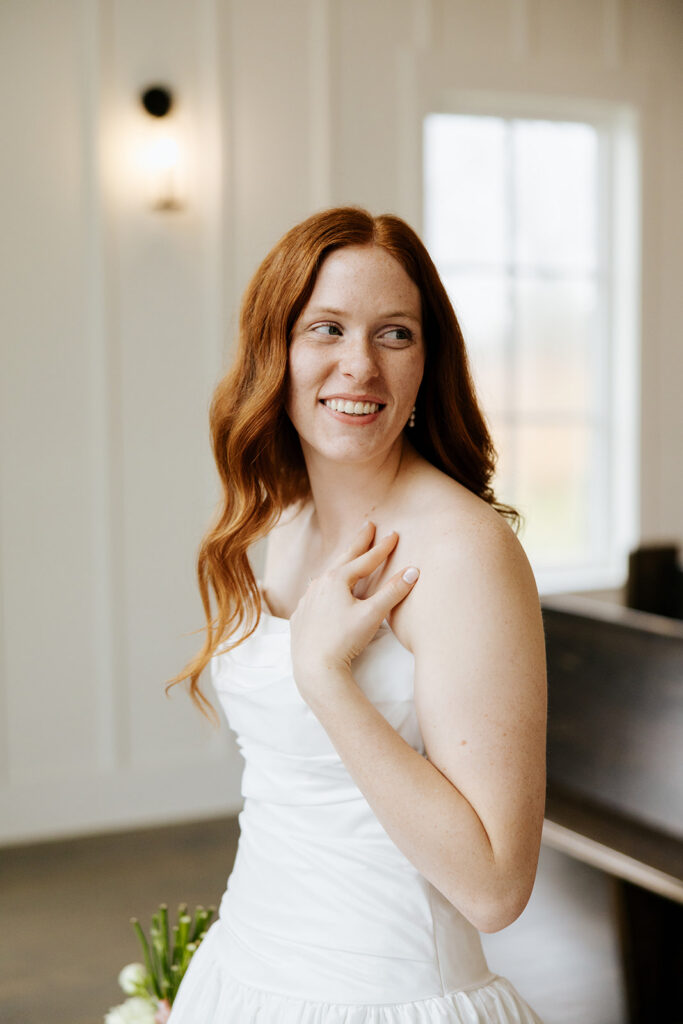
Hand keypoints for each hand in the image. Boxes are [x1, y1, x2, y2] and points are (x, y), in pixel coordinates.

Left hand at [289, 521, 419, 697]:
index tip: (394, 534)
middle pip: (343, 559)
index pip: (366, 560)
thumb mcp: (372, 614)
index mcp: (336, 580)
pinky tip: (324, 591)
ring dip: (340, 565)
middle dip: (358, 543)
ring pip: (326, 577)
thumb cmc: (344, 640)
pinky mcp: (301, 617)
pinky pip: (314, 596)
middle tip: (367, 525)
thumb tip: (413, 571)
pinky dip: (324, 588)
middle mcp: (318, 585)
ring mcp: (307, 601)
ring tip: (347, 557)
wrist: (314, 667)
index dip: (382, 547)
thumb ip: (392, 591)